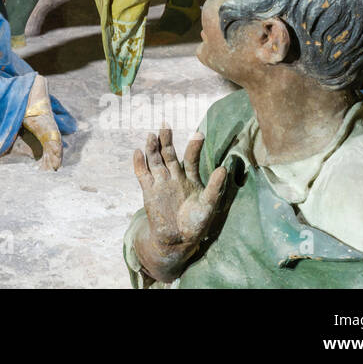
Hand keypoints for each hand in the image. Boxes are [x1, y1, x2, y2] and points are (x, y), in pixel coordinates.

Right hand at [133, 126, 226, 265]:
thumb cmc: (196, 223)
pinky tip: (138, 152)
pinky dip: (139, 163)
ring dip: (152, 148)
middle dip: (166, 140)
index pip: (190, 157)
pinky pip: (142, 174)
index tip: (199, 133)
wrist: (177, 239)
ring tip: (151, 134)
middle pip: (168, 154)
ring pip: (154, 160)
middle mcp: (174, 176)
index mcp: (189, 178)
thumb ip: (214, 186)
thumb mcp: (209, 204)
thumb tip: (224, 168)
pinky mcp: (149, 191)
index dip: (194, 145)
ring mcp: (160, 182)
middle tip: (165, 124)